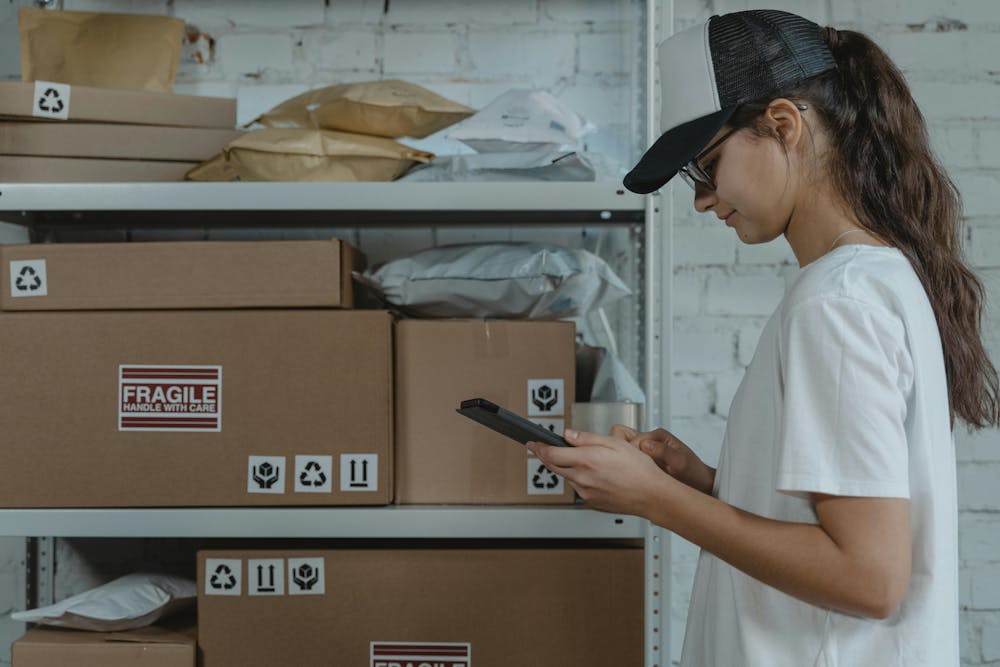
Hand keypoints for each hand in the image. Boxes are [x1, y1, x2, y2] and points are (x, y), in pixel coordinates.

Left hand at [526, 429, 673, 516]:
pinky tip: (594, 473)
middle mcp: (582, 478)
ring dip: (565, 467)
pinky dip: (579, 478)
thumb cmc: (639, 470)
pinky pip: (578, 487)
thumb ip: (587, 439)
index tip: (532, 443)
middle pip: (553, 467)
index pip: (551, 454)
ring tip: (582, 459)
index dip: (538, 448)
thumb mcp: (614, 443)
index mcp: (586, 461)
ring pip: (567, 477)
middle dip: (546, 456)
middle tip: (542, 448)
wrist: (652, 495)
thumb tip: (568, 435)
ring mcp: (586, 492)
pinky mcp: (591, 502)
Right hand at [610, 425, 715, 495]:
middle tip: (632, 468)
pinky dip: (628, 469)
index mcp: (659, 436)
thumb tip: (645, 445)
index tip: (636, 465)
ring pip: (623, 450)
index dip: (633, 452)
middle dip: (624, 453)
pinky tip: (635, 478)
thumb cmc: (694, 473)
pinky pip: (628, 461)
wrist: (700, 485)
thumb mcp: (681, 463)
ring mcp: (645, 452)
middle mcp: (650, 441)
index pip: (634, 438)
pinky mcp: (643, 462)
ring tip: (634, 474)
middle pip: (623, 438)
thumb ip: (663, 451)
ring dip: (625, 461)